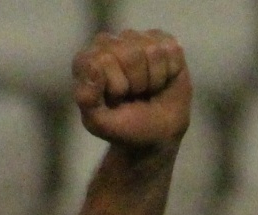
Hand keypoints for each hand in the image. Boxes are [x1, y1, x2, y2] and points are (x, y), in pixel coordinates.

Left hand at [73, 30, 191, 149]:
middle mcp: (109, 44)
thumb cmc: (122, 126)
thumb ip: (87, 98)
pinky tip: (161, 79)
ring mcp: (136, 39)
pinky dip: (168, 72)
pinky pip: (171, 51)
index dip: (114, 86)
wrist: (155, 132)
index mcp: (86, 62)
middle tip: (132, 95)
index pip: (101, 61)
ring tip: (145, 89)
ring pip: (152, 51)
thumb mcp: (98, 122)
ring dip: (152, 80)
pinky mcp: (162, 39)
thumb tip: (94, 66)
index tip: (115, 99)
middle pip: (130, 54)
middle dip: (135, 83)